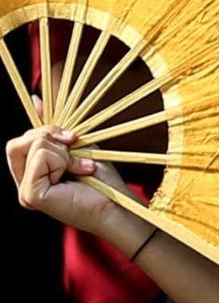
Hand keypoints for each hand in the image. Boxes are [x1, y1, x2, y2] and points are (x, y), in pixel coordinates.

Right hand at [6, 125, 135, 244]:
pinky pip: (40, 157)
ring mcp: (25, 192)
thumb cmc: (100, 179)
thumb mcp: (74, 146)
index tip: (71, 137)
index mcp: (30, 175)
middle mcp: (23, 185)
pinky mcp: (32, 195)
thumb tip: (35, 99)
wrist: (117, 203)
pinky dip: (63, 160)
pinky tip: (78, 173)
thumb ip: (52, 129)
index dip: (43, 131)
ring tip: (80, 167)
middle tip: (75, 149)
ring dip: (62, 151)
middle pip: (17, 142)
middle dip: (50, 137)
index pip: (19, 142)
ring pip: (32, 146)